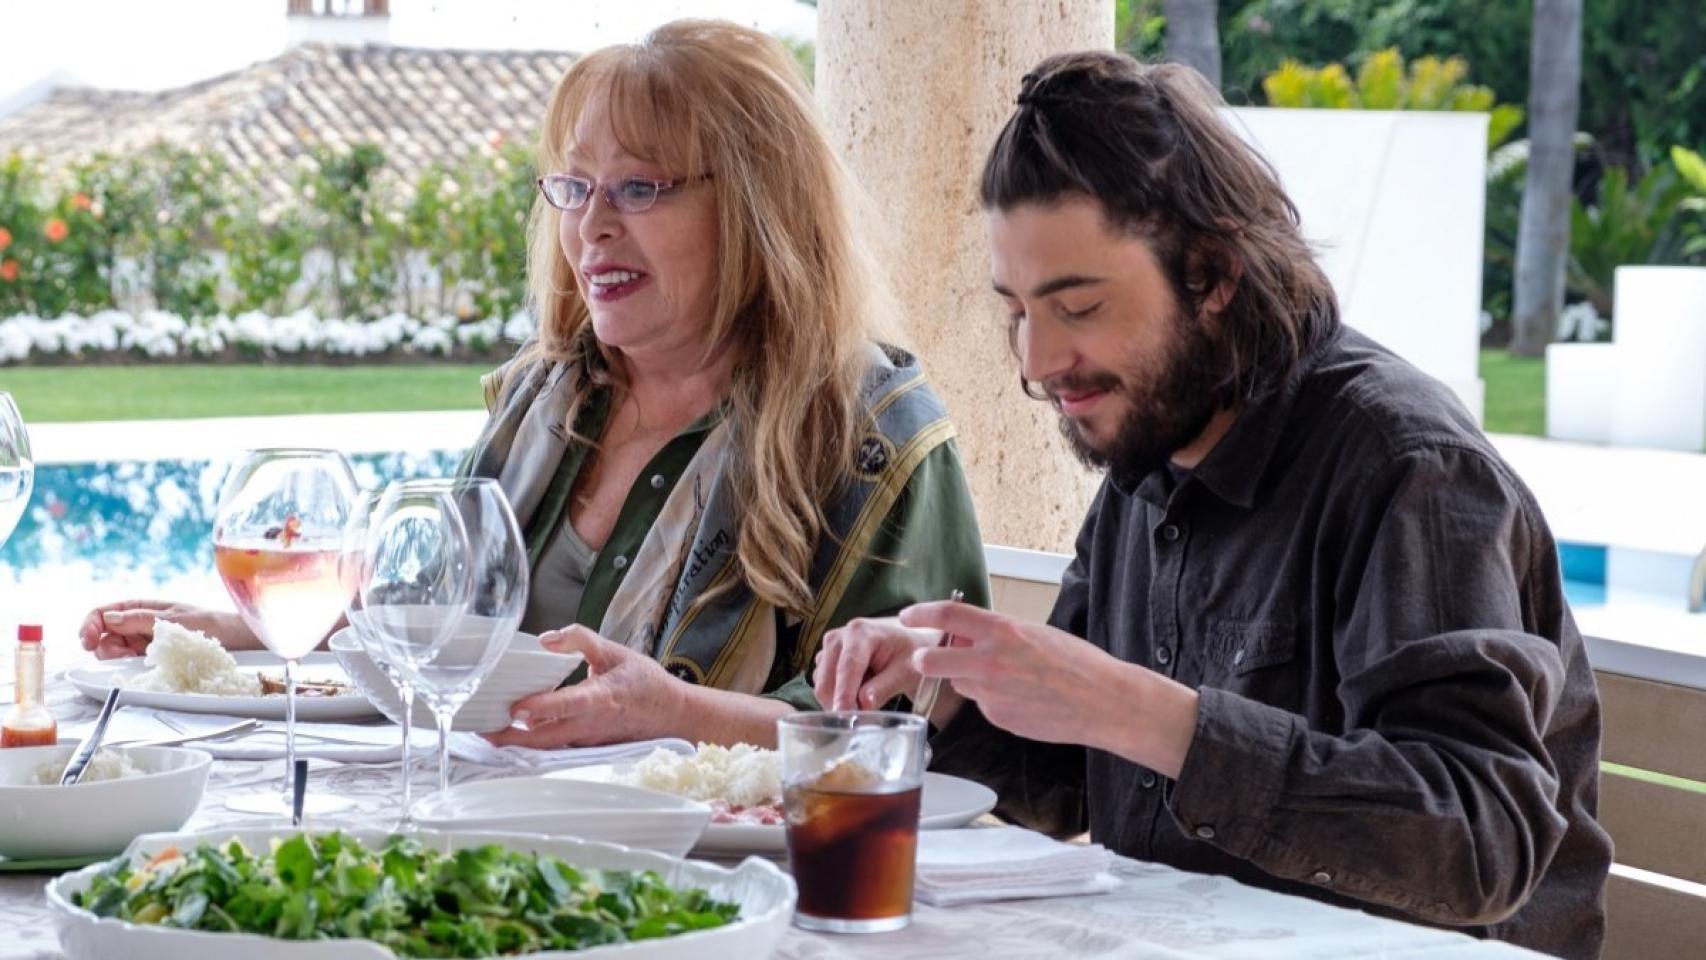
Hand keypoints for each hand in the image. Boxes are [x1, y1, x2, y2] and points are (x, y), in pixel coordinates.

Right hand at [78, 600, 251, 659]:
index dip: (89, 626)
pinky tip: (142, 666)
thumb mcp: (173, 619)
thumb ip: (140, 619)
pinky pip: (129, 663)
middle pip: (102, 636)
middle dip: (104, 646)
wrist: (233, 640)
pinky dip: (128, 666)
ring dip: (117, 657)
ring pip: (112, 652)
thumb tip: (108, 618)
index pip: (101, 613)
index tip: (87, 641)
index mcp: (138, 608)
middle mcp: (136, 624)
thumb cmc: (208, 623)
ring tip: (137, 659)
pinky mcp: (150, 658)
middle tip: (123, 655)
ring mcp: (142, 642)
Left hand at [482, 625, 686, 748]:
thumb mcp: (616, 651)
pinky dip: (533, 743)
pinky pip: (556, 747)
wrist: (672, 715)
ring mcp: (588, 738)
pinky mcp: (586, 745)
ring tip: (488, 733)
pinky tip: (515, 734)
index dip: (542, 707)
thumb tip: (546, 639)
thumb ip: (581, 640)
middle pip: (547, 736)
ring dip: (518, 742)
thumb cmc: (645, 683)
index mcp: (600, 698)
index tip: (516, 708)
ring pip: (548, 745)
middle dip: (512, 737)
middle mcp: (591, 724)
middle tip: (482, 730)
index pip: (567, 704)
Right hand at [813, 616, 964, 721]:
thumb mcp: (905, 672)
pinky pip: (823, 685)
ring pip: (822, 686)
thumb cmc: (911, 656)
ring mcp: (830, 648)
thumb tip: (864, 704)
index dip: (844, 695)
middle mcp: (840, 637)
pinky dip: (836, 696)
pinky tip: (857, 692)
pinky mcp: (826, 659)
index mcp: (861, 633)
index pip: (847, 668)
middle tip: (859, 721)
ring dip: (838, 701)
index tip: (845, 717)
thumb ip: (884, 687)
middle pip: (826, 680)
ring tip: (865, 700)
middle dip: (838, 704)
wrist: (909, 645)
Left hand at [900, 601, 1199, 776]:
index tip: (908, 614)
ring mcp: (992, 693)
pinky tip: (1020, 698)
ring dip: (967, 678)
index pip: (947, 614)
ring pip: (959, 682)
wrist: (1103, 702)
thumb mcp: (1034, 633)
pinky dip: (991, 699)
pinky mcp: (997, 717)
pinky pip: (981, 704)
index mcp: (1003, 631)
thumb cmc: (1076, 664)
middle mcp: (991, 661)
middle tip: (925, 657)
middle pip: (932, 659)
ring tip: (1005, 678)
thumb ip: (996, 632)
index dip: (921, 612)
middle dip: (924, 658)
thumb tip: (964, 631)